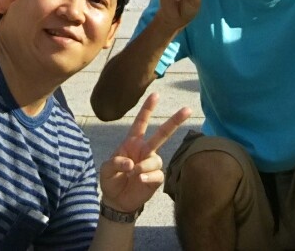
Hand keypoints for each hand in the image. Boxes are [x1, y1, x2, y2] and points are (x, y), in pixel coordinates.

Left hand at [99, 92, 190, 215]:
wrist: (116, 201)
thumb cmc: (111, 180)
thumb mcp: (106, 169)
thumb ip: (115, 162)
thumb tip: (132, 163)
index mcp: (132, 143)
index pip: (141, 123)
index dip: (148, 108)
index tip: (156, 94)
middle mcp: (144, 150)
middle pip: (162, 134)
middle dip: (175, 121)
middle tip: (188, 109)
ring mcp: (151, 164)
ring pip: (156, 159)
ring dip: (144, 165)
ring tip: (134, 174)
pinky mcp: (156, 178)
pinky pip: (157, 174)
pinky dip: (148, 176)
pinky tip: (139, 180)